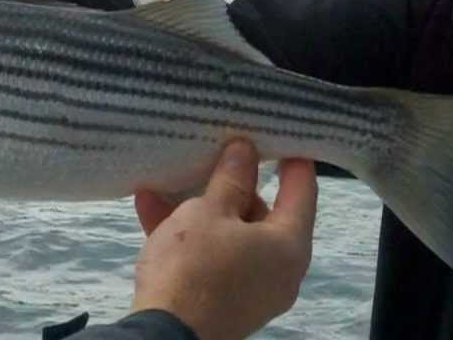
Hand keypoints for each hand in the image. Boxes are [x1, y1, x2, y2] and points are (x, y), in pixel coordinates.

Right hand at [129, 140, 317, 339]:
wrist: (164, 337)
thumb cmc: (195, 267)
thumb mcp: (209, 211)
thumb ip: (231, 179)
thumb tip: (246, 150)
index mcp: (289, 246)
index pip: (302, 191)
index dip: (293, 159)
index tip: (281, 133)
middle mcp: (279, 270)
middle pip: (263, 214)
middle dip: (233, 184)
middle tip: (214, 152)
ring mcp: (251, 289)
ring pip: (230, 235)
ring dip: (199, 207)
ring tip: (169, 177)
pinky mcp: (223, 301)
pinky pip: (211, 257)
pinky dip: (187, 234)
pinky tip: (149, 205)